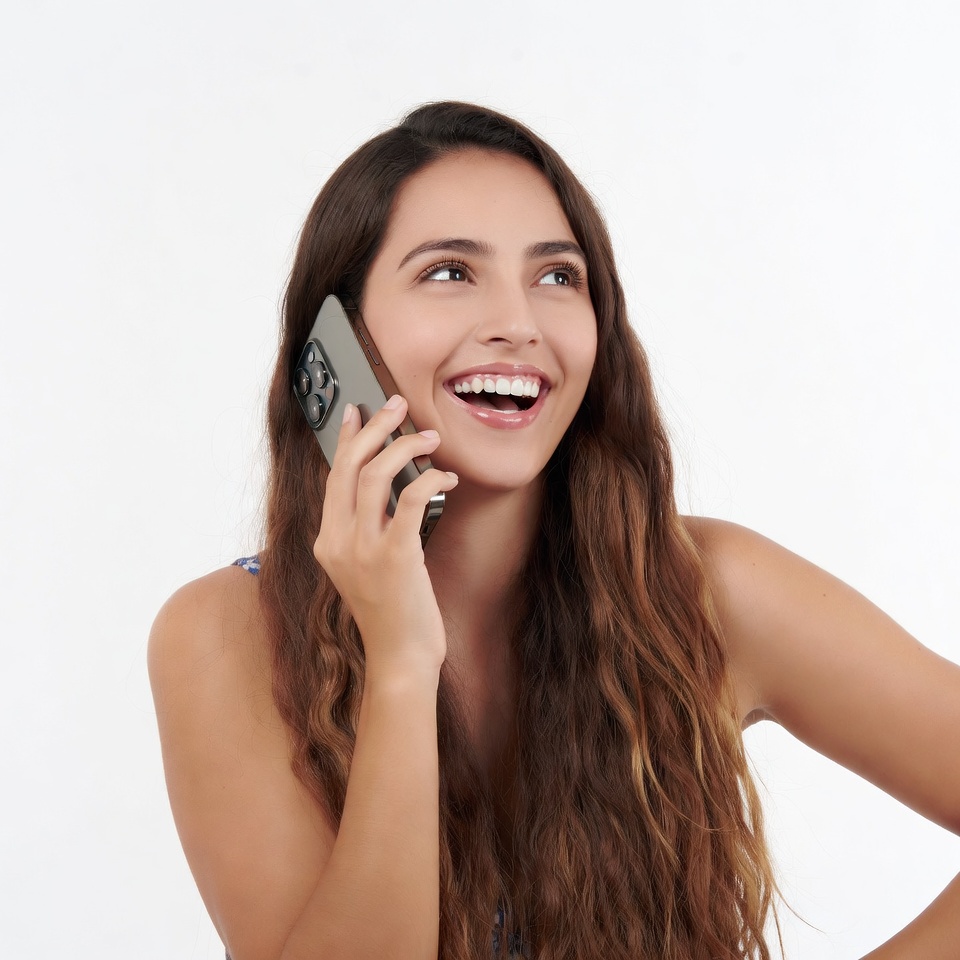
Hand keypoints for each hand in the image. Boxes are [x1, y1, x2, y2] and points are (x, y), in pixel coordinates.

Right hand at [314, 395, 457, 680]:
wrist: (400, 659)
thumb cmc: (392, 614)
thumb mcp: (365, 569)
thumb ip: (365, 532)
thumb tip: (389, 488)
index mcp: (327, 542)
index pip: (333, 476)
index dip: (346, 438)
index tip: (358, 411)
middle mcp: (337, 541)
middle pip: (350, 465)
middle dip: (376, 427)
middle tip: (398, 405)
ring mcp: (362, 550)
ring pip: (377, 474)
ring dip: (407, 447)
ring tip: (431, 438)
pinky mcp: (395, 557)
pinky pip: (408, 500)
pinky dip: (430, 480)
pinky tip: (446, 478)